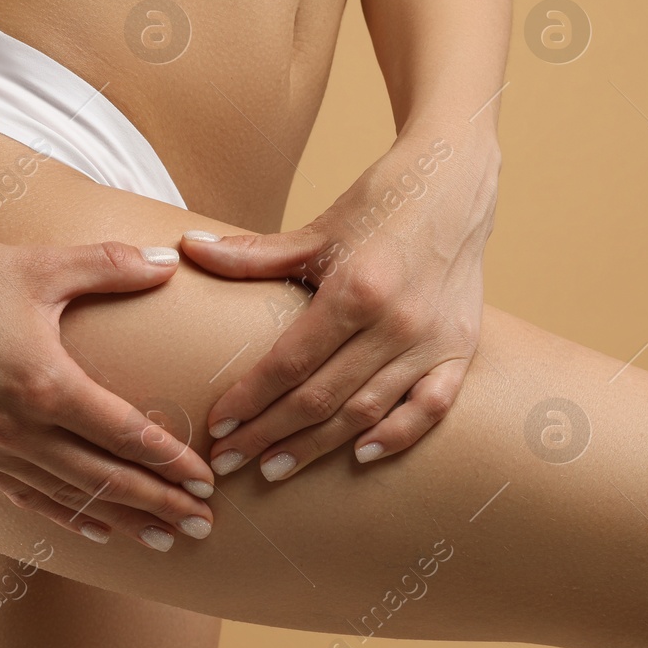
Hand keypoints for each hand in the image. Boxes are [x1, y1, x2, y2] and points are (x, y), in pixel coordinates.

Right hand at [0, 217, 215, 550]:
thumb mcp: (39, 266)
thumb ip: (110, 265)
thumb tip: (169, 262)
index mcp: (42, 385)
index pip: (124, 435)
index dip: (170, 461)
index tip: (208, 480)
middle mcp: (14, 429)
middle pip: (102, 481)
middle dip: (158, 505)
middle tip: (203, 525)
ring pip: (66, 500)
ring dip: (119, 522)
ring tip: (163, 540)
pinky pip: (23, 498)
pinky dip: (64, 518)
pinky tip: (93, 530)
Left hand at [182, 133, 496, 480]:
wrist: (455, 179)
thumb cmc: (381, 202)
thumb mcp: (317, 229)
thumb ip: (253, 253)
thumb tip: (187, 249)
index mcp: (356, 289)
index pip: (290, 362)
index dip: (249, 399)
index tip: (216, 426)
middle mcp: (397, 322)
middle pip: (321, 397)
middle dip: (269, 435)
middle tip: (228, 461)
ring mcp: (432, 340)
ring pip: (366, 412)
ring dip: (317, 446)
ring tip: (274, 468)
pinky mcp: (460, 347)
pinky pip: (430, 408)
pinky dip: (397, 436)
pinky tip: (359, 455)